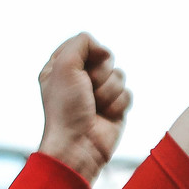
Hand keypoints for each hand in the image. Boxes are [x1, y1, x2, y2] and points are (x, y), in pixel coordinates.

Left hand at [36, 33, 129, 182]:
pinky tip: (105, 116)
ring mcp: (98, 93)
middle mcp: (79, 78)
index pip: (83, 43)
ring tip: (94, 107)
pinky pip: (127, 93)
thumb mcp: (64, 66)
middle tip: (86, 90)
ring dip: (108, 91)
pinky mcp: (114, 107)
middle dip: (100, 73)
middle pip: (106, 57)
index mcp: (60, 67)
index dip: (88, 53)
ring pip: (119, 75)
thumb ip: (81, 43)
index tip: (81, 68)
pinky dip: (117, 105)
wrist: (78, 145)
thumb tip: (102, 50)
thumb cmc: (66, 108)